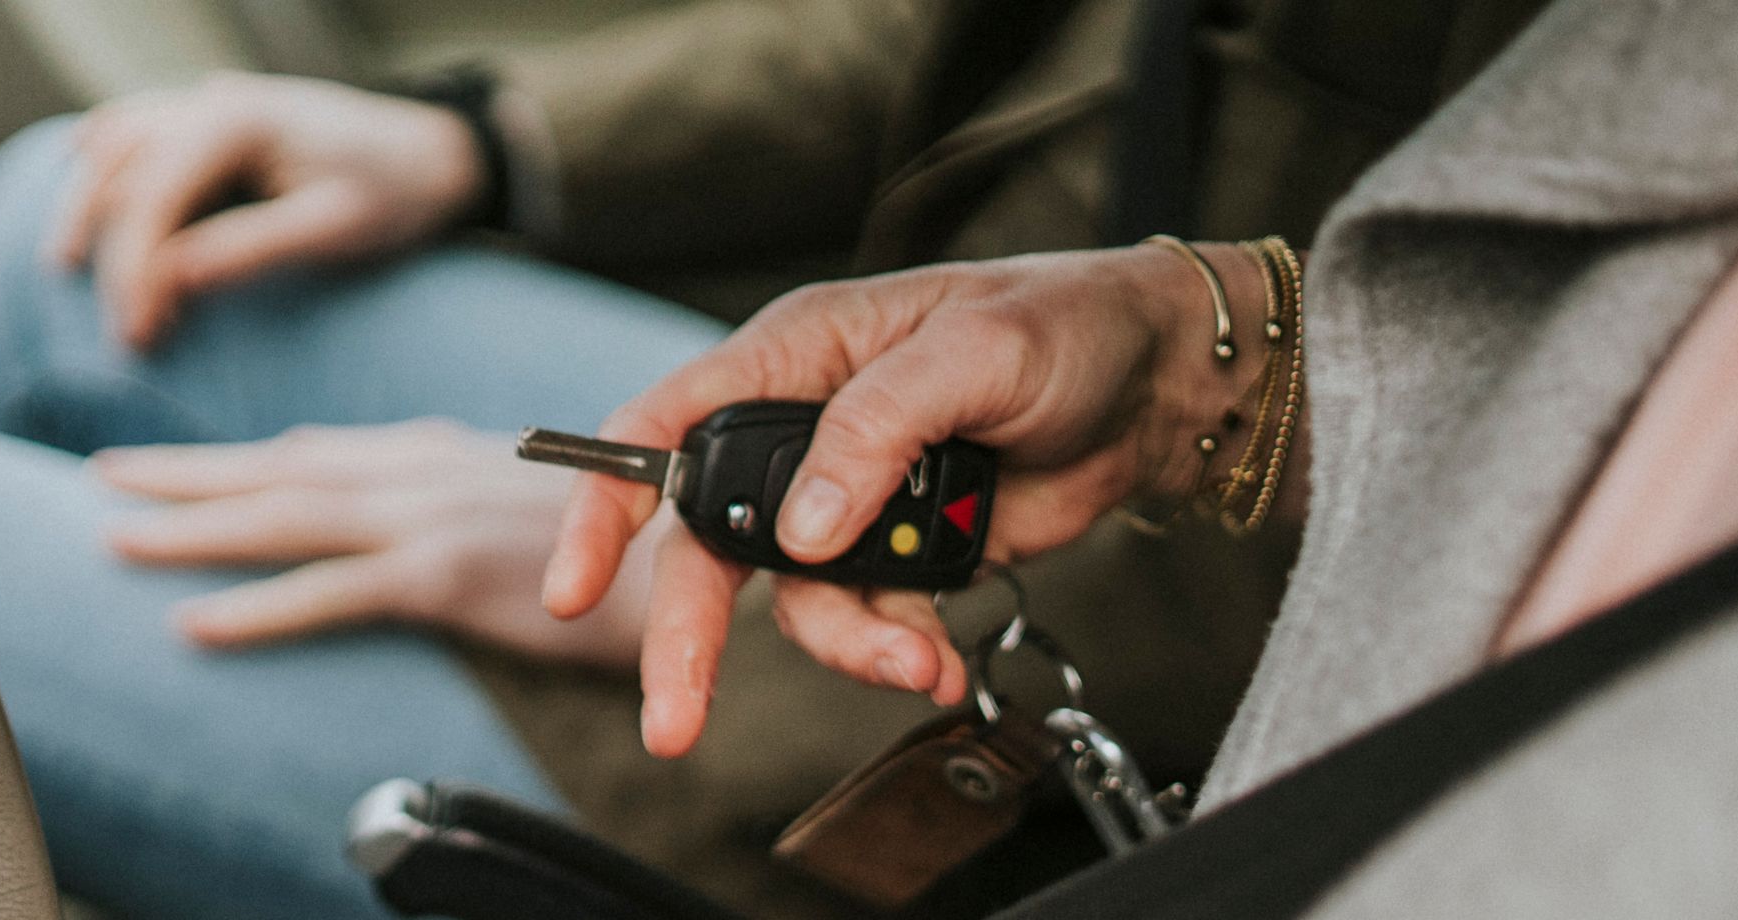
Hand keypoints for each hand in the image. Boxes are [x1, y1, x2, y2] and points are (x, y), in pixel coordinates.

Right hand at [50, 72, 484, 351]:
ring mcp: (207, 104)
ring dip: (87, 205)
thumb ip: (249, 248)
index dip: (134, 270)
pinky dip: (104, 159)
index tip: (136, 335)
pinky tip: (78, 176)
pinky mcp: (211, 120)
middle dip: (107, 253)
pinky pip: (136, 130)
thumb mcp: (334, 229)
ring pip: (115, 144)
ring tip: (63, 268)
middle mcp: (210, 102)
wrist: (432, 154)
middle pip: (120, 172)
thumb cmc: (392, 192)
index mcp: (238, 122)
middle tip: (117, 331)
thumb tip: (170, 278)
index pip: (155, 197)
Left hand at [94, 420, 662, 667]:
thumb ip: (462, 507)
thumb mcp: (529, 508)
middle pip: (278, 471)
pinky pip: (326, 592)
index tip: (167, 464)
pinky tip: (194, 624)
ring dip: (190, 529)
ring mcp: (427, 519)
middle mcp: (420, 471)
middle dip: (183, 475)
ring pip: (281, 518)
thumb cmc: (625, 546)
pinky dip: (253, 607)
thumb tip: (415, 529)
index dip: (234, 458)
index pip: (315, 451)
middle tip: (102, 480)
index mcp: (437, 454)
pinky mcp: (443, 574)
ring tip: (115, 541)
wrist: (696, 562)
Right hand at [540, 245, 1271, 756]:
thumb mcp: (972, 353)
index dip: (607, 504)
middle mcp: (802, 430)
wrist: (1163, 384)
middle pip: (711, 542)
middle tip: (675, 717)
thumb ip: (875, 432)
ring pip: (797, 601)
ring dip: (847, 648)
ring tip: (916, 666)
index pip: (667, 426)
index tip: (574, 584)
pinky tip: (940, 663)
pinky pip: (870, 621)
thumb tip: (803, 529)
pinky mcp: (902, 551)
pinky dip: (899, 653)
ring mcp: (850, 498)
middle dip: (690, 635)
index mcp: (795, 354)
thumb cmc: (1066, 323)